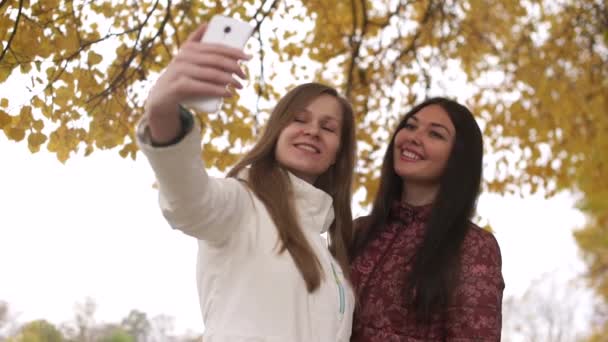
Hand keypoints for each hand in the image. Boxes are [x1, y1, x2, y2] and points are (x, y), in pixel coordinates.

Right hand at [144, 23, 250, 143]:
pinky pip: (204, 87)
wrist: (160, 97)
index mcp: (189, 48)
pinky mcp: (178, 86)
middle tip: (244, 76)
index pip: (216, 47)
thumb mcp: (187, 59)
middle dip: (234, 67)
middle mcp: (183, 56)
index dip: (234, 51)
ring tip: (239, 86)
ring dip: (230, 81)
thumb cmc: (180, 76)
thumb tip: (207, 24)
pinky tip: (229, 94)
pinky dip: (219, 91)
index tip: (248, 57)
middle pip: (216, 60)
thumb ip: (196, 43)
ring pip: (212, 74)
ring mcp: (179, 71)